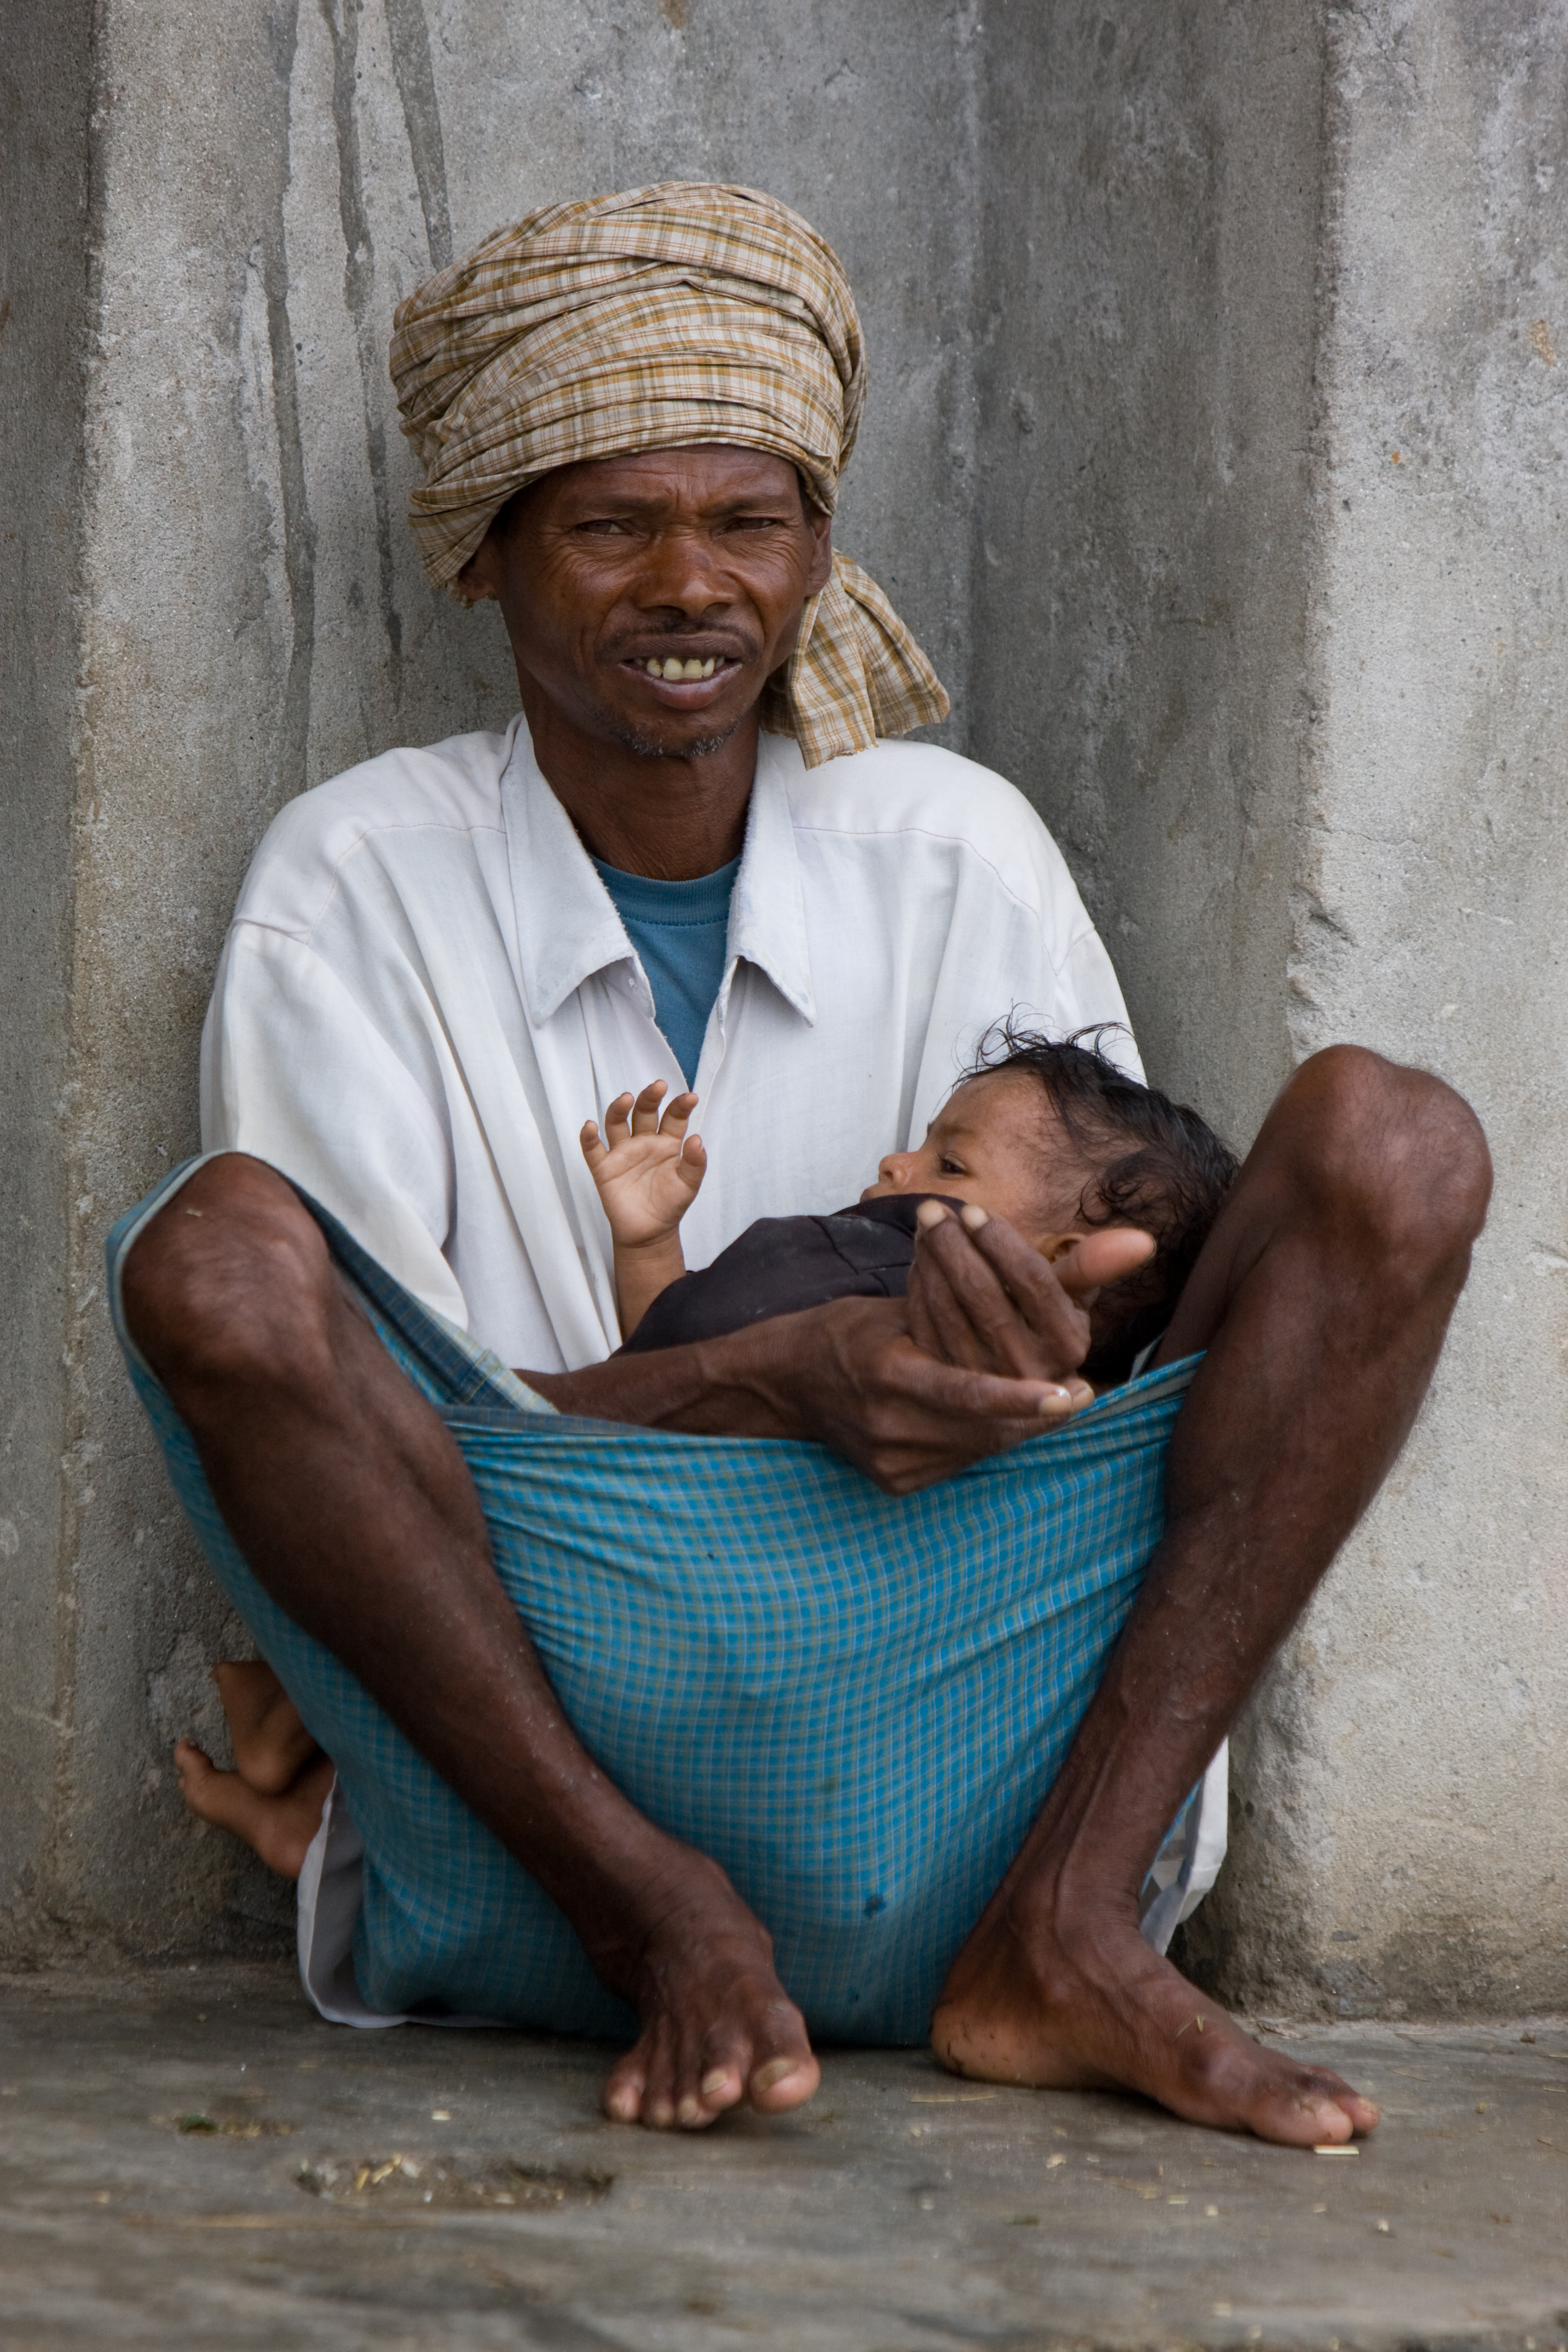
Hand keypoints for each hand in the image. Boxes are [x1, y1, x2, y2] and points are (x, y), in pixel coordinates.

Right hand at [581, 1081, 706, 1247]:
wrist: (649, 1234)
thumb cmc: (670, 1205)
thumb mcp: (689, 1185)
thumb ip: (694, 1163)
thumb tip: (697, 1139)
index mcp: (667, 1143)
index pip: (673, 1118)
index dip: (680, 1106)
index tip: (690, 1098)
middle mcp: (643, 1142)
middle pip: (644, 1112)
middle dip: (649, 1098)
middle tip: (657, 1087)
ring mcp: (622, 1153)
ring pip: (617, 1123)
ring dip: (619, 1109)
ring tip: (626, 1099)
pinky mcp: (604, 1169)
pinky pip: (593, 1150)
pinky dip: (589, 1138)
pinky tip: (590, 1126)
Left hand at [905, 1202, 1156, 1380]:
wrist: (1007, 1386)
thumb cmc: (1042, 1327)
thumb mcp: (1071, 1300)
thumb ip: (1095, 1266)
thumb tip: (1144, 1238)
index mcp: (1067, 1344)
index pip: (1033, 1284)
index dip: (1002, 1244)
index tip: (976, 1211)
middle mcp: (1028, 1369)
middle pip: (985, 1296)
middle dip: (955, 1245)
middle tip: (933, 1209)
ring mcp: (985, 1383)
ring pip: (950, 1310)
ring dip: (932, 1261)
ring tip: (925, 1225)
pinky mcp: (949, 1387)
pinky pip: (925, 1330)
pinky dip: (918, 1290)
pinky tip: (918, 1260)